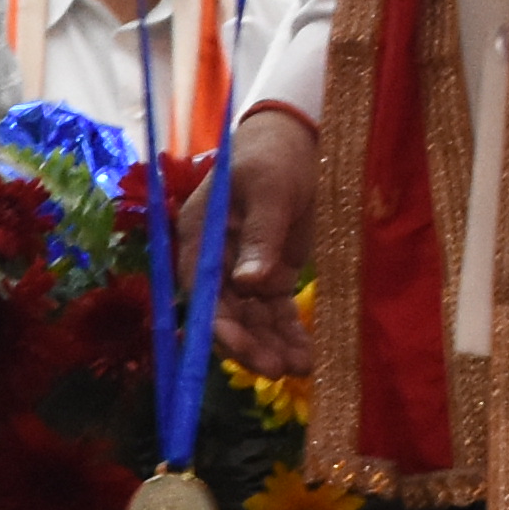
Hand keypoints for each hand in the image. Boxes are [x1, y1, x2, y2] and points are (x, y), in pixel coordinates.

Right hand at [207, 105, 316, 375]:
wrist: (298, 140)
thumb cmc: (273, 156)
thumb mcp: (269, 189)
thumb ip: (261, 235)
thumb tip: (248, 284)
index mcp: (200, 236)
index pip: (201, 290)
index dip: (217, 325)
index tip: (242, 351)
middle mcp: (215, 260)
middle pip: (225, 313)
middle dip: (249, 344)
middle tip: (278, 369)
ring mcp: (243, 270)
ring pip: (253, 319)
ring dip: (272, 345)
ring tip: (301, 368)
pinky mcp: (271, 275)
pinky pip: (276, 313)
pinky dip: (289, 334)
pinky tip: (308, 355)